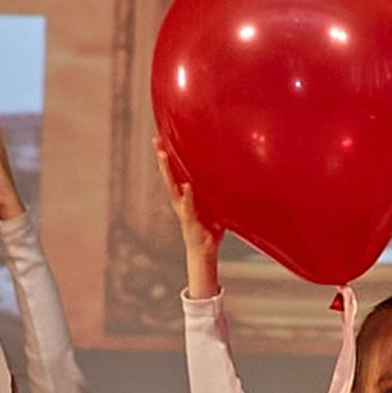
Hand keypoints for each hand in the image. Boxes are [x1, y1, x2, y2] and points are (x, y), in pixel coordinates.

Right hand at [155, 133, 220, 299]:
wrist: (204, 252)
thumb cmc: (209, 229)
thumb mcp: (215, 207)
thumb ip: (219, 194)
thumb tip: (235, 178)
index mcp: (185, 197)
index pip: (175, 173)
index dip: (169, 157)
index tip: (163, 140)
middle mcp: (180, 201)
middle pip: (169, 175)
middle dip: (163, 159)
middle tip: (156, 141)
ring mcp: (183, 210)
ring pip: (173, 187)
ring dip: (168, 171)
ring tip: (164, 155)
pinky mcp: (190, 220)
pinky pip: (189, 206)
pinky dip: (188, 196)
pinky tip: (187, 185)